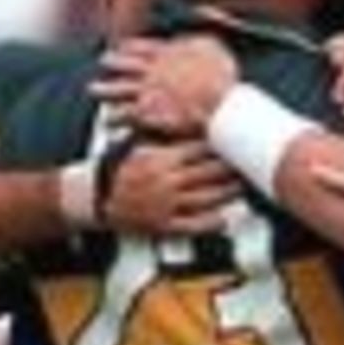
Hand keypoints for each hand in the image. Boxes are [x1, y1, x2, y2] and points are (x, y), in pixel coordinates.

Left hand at [95, 35, 238, 134]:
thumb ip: (200, 39)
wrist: (217, 103)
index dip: (129, 46)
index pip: (140, 46)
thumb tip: (199, 34)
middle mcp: (151, 70)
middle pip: (123, 63)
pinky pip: (125, 115)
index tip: (121, 47)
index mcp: (165, 53)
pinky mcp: (147, 113)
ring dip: (103, 89)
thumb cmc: (220, 78)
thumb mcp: (211, 46)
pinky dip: (115, 118)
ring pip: (117, 88)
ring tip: (92, 90)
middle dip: (111, 62)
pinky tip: (108, 121)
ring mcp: (146, 91)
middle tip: (102, 62)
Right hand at [102, 137, 240, 238]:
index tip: (234, 141)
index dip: (218, 146)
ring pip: (204, 199)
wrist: (96, 197)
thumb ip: (160, 133)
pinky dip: (209, 223)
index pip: (197, 150)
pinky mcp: (163, 225)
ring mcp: (165, 204)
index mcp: (160, 158)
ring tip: (241, 188)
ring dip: (226, 194)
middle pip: (206, 174)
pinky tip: (224, 219)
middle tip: (247, 164)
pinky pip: (191, 225)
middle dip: (229, 169)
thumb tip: (184, 119)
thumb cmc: (119, 168)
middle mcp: (165, 181)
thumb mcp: (137, 144)